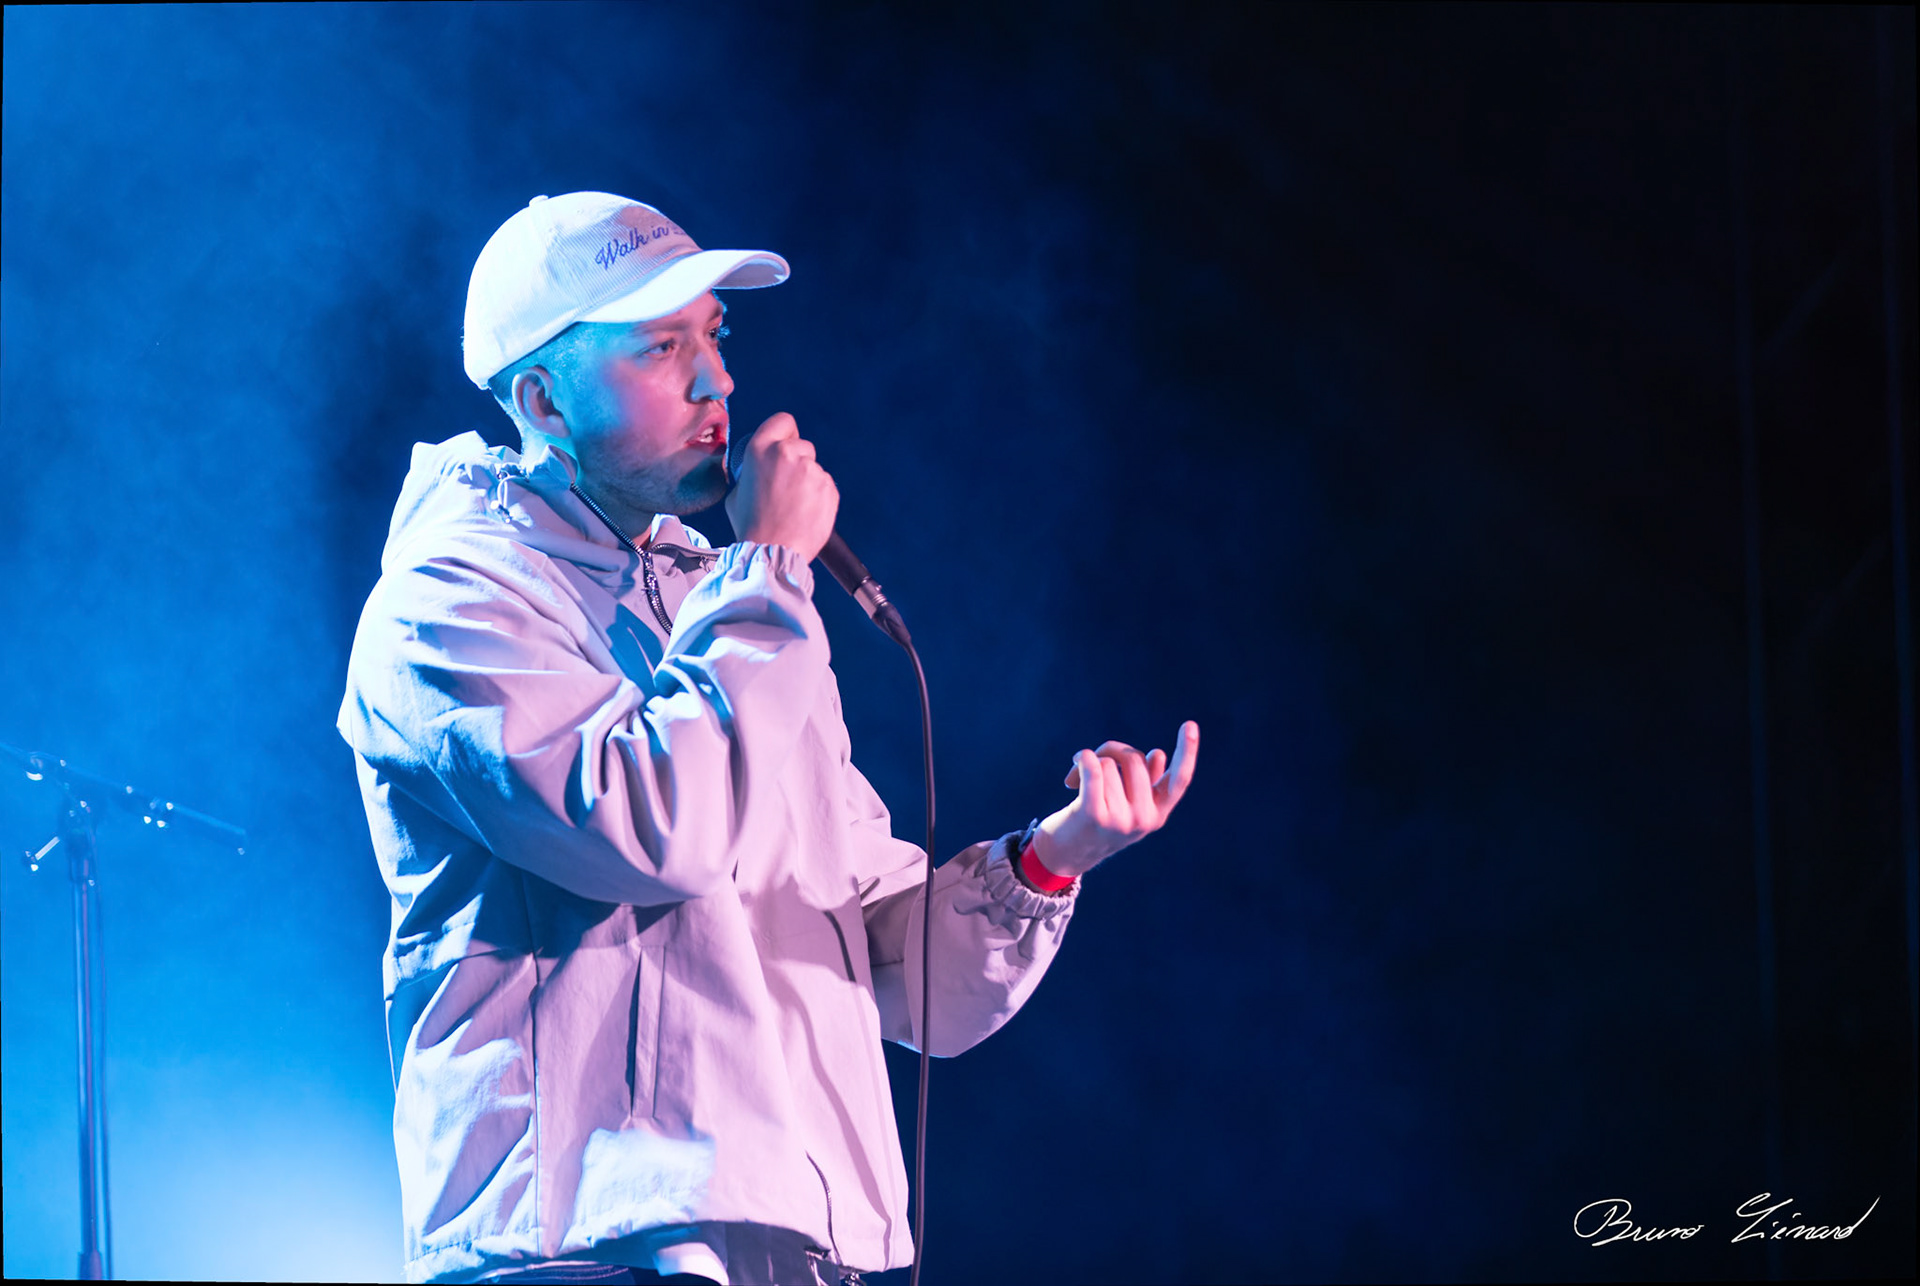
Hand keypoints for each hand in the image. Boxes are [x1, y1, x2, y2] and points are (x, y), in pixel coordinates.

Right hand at [724, 412, 838, 562]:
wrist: (773, 553)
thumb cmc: (752, 526)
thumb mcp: (737, 492)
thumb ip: (751, 472)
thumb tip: (761, 468)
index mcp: (761, 450)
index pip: (783, 420)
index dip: (785, 432)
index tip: (785, 444)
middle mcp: (789, 454)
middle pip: (802, 445)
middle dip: (797, 461)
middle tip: (786, 486)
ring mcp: (812, 471)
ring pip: (814, 468)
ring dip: (807, 481)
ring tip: (794, 505)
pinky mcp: (829, 488)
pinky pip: (825, 485)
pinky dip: (818, 496)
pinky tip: (805, 513)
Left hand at [1030, 721, 1199, 878]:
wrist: (1066, 854)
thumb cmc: (1098, 820)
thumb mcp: (1128, 805)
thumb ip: (1145, 782)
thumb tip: (1157, 754)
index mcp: (1158, 814)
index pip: (1180, 780)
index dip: (1188, 751)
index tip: (1190, 724)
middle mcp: (1144, 820)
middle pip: (1134, 759)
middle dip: (1112, 750)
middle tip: (1093, 759)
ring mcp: (1120, 820)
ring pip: (1109, 763)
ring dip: (1090, 762)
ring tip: (1078, 778)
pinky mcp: (1094, 815)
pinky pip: (1093, 769)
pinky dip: (1083, 759)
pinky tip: (1076, 762)